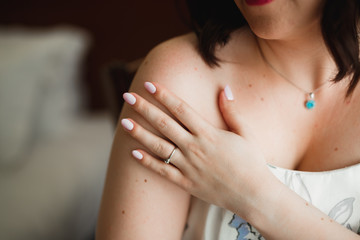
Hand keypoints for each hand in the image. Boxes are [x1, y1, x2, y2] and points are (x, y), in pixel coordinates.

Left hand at [120, 82, 272, 217]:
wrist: (253, 195)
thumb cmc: (251, 162)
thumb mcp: (246, 133)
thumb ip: (232, 111)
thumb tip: (224, 89)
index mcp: (208, 134)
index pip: (181, 109)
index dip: (164, 95)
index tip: (149, 85)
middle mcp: (194, 148)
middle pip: (164, 124)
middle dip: (144, 109)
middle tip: (128, 96)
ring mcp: (188, 167)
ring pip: (159, 147)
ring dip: (140, 134)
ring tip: (124, 122)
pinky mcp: (186, 183)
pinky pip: (163, 171)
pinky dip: (147, 162)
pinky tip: (133, 154)